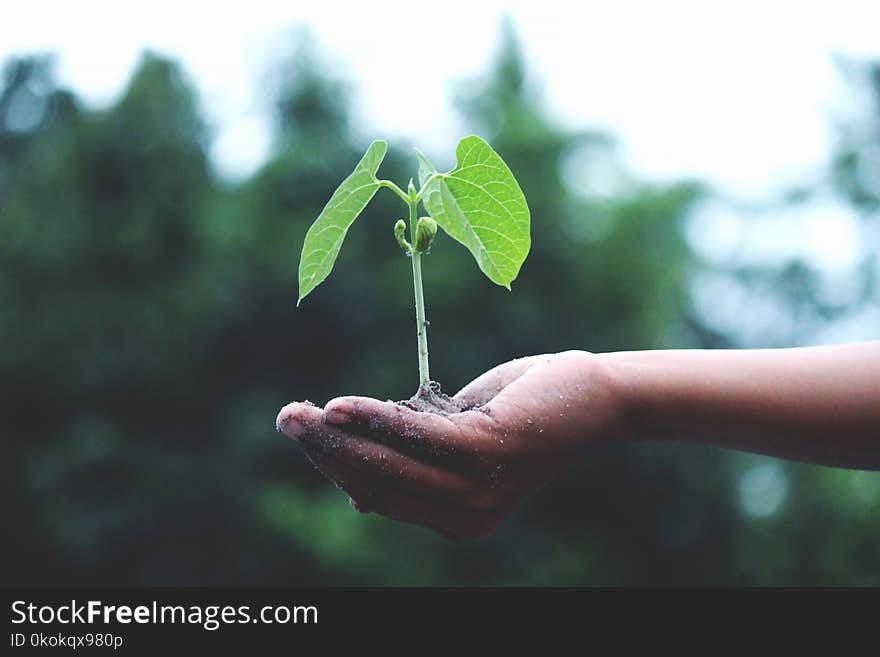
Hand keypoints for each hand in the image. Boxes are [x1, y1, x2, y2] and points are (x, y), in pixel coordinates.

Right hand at [276, 350, 625, 539]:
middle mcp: (465, 517)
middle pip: (376, 483)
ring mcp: (477, 490)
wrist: (591, 396)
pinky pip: (415, 436)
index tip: (305, 433)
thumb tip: (355, 492)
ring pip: (388, 463)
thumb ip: (414, 461)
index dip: (336, 466)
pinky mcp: (487, 454)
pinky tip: (340, 406)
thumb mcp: (458, 441)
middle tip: (286, 418)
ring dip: (337, 436)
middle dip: (325, 452)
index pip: (379, 495)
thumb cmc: (521, 412)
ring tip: (298, 413)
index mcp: (455, 519)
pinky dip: (375, 419)